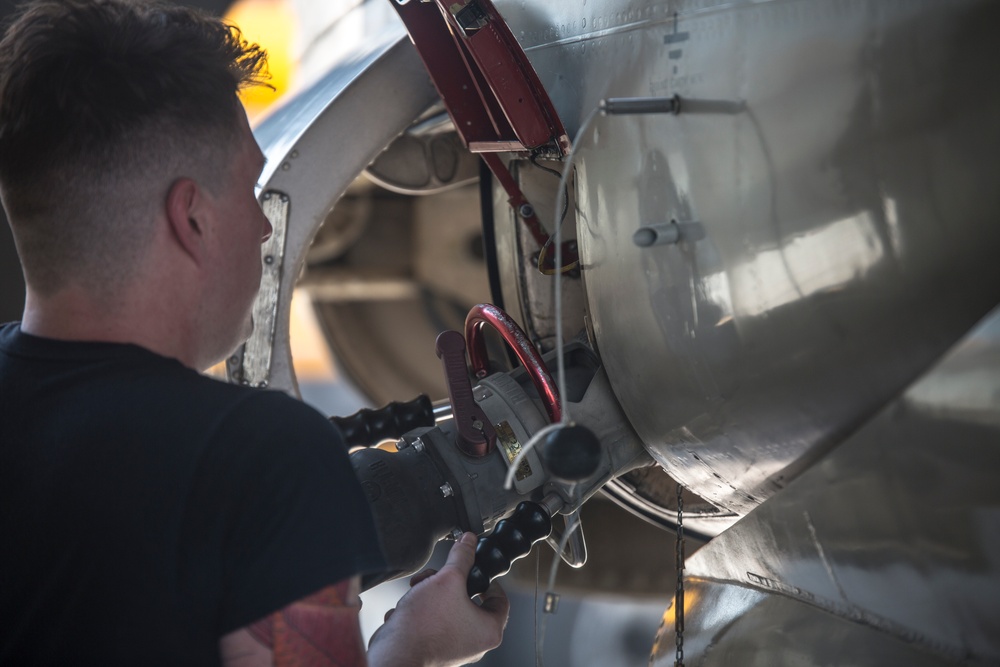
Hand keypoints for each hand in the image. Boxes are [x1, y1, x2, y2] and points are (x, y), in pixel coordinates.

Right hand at [367, 533, 509, 666]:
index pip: (501, 599)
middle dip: (448, 584)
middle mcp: (475, 643)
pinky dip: (420, 612)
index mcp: (489, 630)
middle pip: (469, 600)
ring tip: (418, 591)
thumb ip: (461, 557)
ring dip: (430, 595)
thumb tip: (468, 542)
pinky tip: (410, 609)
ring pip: (448, 609)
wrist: (395, 653)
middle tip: (438, 578)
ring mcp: (454, 647)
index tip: (477, 571)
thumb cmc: (424, 628)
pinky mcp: (434, 648)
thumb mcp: (447, 579)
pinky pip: (432, 622)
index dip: (489, 580)